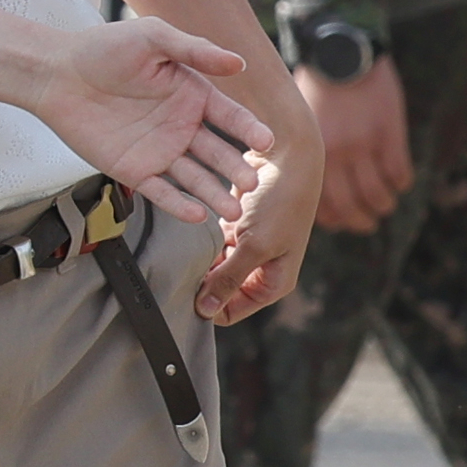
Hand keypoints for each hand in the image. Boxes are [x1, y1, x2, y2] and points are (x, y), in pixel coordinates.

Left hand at [34, 19, 271, 224]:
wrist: (56, 73)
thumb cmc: (103, 47)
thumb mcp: (152, 37)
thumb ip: (195, 50)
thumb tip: (238, 61)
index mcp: (190, 93)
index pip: (228, 116)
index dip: (248, 128)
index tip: (266, 141)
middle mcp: (180, 125)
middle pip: (216, 153)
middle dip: (235, 168)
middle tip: (250, 184)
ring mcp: (158, 150)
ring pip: (195, 177)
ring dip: (214, 193)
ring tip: (232, 210)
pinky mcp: (133, 170)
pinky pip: (161, 191)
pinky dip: (179, 204)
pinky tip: (197, 214)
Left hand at [194, 132, 321, 326]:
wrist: (288, 154)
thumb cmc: (281, 202)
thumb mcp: (255, 246)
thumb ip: (229, 279)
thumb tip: (206, 311)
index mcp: (274, 284)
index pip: (231, 311)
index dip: (208, 307)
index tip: (183, 294)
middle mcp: (262, 269)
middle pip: (221, 290)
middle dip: (201, 283)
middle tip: (178, 271)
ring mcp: (248, 247)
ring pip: (214, 266)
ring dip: (200, 261)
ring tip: (182, 252)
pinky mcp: (236, 226)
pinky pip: (213, 244)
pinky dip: (202, 242)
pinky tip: (189, 235)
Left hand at [299, 57, 413, 233]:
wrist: (338, 51)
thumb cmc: (316, 87)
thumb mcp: (301, 124)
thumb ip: (306, 155)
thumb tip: (304, 188)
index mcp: (311, 154)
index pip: (324, 206)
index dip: (336, 220)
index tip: (343, 221)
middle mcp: (337, 155)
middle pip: (352, 208)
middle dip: (362, 221)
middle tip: (368, 222)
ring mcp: (364, 145)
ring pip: (378, 195)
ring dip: (384, 205)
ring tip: (385, 204)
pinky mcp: (389, 132)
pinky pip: (399, 173)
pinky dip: (401, 183)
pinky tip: (399, 181)